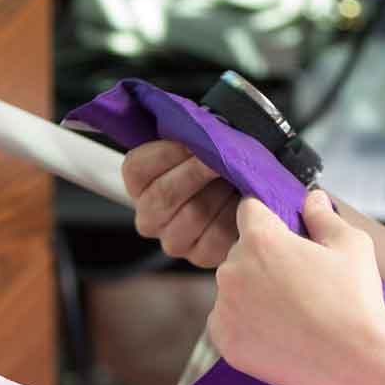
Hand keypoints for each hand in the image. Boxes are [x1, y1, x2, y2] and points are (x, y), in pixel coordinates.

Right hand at [122, 141, 242, 267]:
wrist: (247, 190)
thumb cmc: (219, 162)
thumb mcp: (198, 142)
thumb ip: (189, 135)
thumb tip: (197, 128)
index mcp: (140, 183)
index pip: (137, 168)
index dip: (165, 152)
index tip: (192, 140)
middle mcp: (149, 216)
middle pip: (164, 193)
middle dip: (197, 171)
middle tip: (220, 158)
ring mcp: (173, 240)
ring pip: (192, 214)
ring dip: (219, 192)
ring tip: (233, 180)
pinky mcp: (201, 256)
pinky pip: (215, 236)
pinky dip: (234, 216)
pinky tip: (242, 203)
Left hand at [207, 189, 384, 384]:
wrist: (356, 361)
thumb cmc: (355, 300)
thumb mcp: (351, 245)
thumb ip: (323, 215)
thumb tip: (311, 196)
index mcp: (260, 240)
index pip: (249, 210)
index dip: (269, 217)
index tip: (284, 233)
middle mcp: (233, 271)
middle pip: (241, 251)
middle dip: (263, 258)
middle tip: (297, 280)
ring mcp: (226, 309)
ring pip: (234, 288)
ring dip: (253, 292)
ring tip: (290, 311)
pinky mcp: (226, 341)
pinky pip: (228, 322)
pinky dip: (246, 325)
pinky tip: (277, 332)